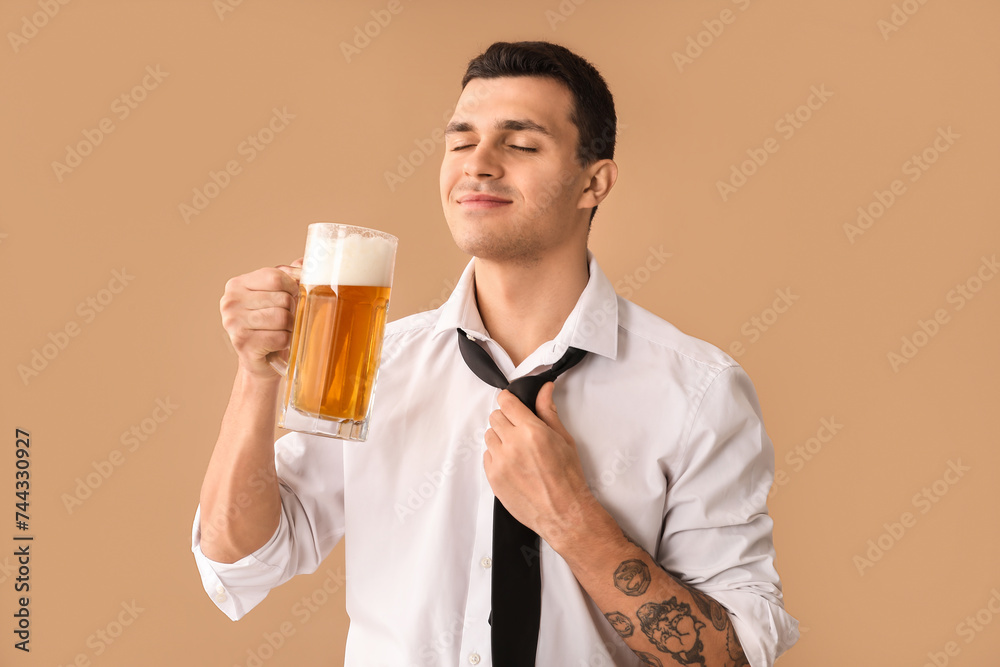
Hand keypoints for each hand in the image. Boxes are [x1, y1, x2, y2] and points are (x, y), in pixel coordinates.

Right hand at [220, 258, 301, 378]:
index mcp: (238, 284)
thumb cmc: (272, 325)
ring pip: (282, 317)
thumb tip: (305, 263)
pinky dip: (286, 342)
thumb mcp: (279, 295)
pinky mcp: (242, 343)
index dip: (293, 287)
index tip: (293, 296)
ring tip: (282, 331)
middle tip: (285, 320)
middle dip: (292, 311)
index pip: (276, 276)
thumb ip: (290, 275)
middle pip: (282, 298)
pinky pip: (280, 337)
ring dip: (290, 328)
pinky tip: (277, 344)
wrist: (261, 361)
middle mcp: (230, 301)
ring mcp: (233, 322)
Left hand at [483, 382, 596, 546]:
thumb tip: (544, 389)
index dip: (509, 400)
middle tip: (520, 431)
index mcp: (531, 431)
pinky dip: (497, 456)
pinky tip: (513, 465)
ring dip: (500, 438)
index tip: (512, 404)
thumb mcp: (563, 439)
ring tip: (518, 450)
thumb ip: (548, 411)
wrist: (563, 512)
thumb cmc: (568, 478)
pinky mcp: (493, 477)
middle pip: (495, 417)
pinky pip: (487, 456)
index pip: (506, 402)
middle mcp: (512, 444)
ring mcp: (500, 462)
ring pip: (489, 436)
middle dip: (507, 420)